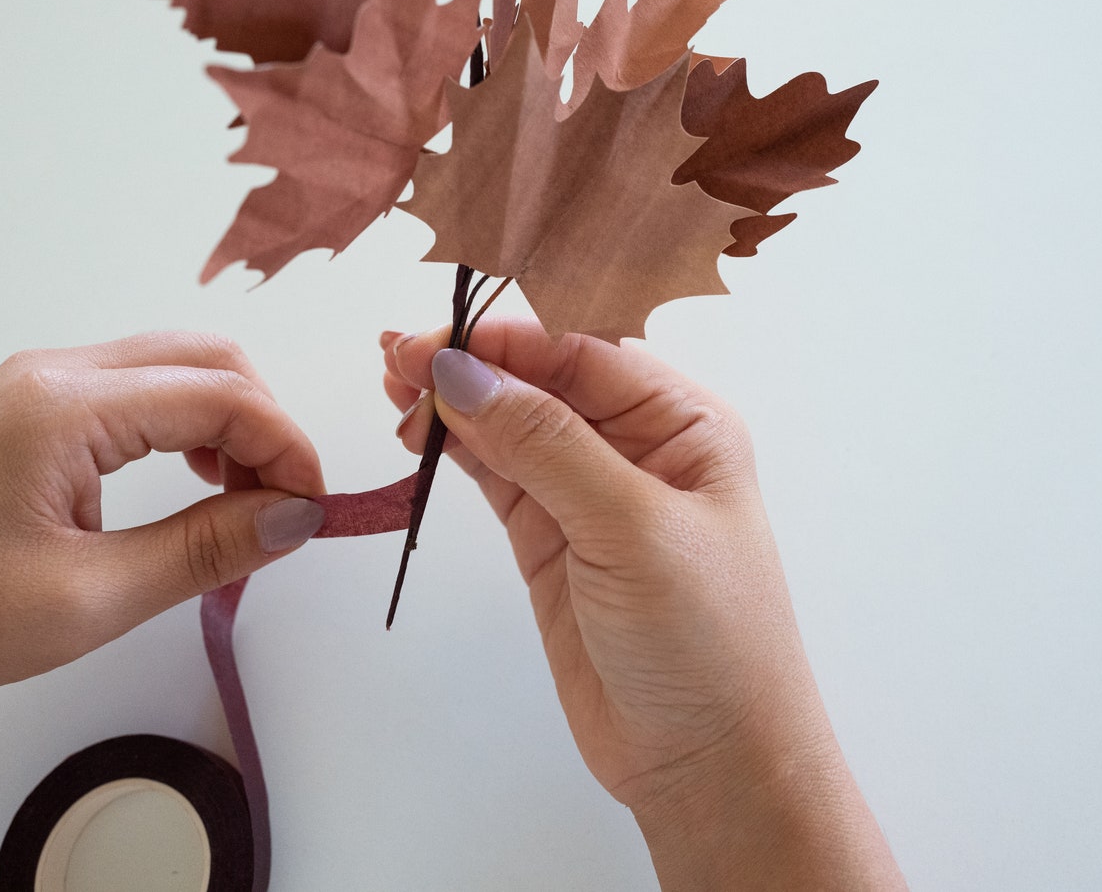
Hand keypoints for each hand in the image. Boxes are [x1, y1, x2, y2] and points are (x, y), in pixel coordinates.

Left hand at [0, 332, 325, 843]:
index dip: (286, 448)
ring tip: (245, 501)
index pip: (220, 395)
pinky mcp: (30, 407)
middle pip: (206, 359)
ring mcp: (38, 383)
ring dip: (229, 421)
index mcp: (65, 408)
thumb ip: (205, 549)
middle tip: (286, 507)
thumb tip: (296, 518)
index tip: (312, 514)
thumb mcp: (90, 599)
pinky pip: (137, 389)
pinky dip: (186, 423)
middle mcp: (54, 373)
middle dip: (265, 425)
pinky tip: (194, 480)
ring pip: (175, 366)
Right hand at [383, 319, 904, 889]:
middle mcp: (639, 445)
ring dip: (454, 402)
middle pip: (541, 378)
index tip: (434, 341)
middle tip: (393, 359)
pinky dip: (458, 451)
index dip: (507, 339)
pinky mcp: (552, 540)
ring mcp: (590, 494)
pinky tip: (419, 429)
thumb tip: (461, 373)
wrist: (711, 762)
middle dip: (471, 363)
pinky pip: (499, 476)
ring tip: (390, 386)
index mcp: (684, 422)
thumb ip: (546, 446)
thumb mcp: (632, 529)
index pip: (585, 349)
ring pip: (511, 424)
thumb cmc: (707, 639)